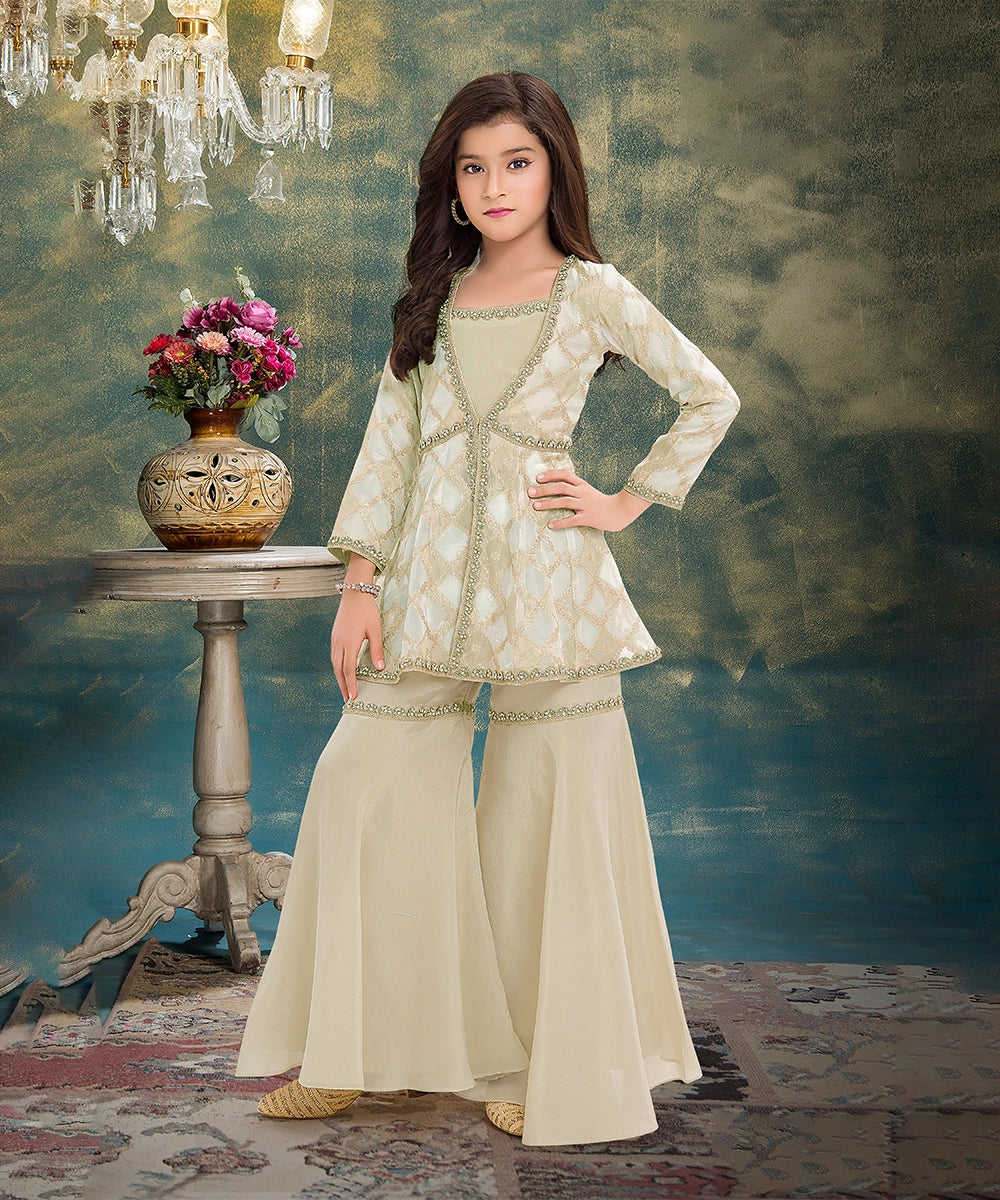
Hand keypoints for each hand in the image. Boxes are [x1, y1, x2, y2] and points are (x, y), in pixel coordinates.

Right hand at [331, 589, 384, 701]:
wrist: (354, 593)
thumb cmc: (367, 611)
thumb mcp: (375, 630)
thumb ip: (376, 650)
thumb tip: (379, 668)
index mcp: (349, 644)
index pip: (348, 670)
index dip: (350, 685)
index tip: (352, 697)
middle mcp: (339, 644)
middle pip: (338, 670)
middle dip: (343, 685)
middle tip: (347, 699)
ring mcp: (335, 640)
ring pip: (335, 663)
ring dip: (339, 677)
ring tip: (344, 688)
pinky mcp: (335, 636)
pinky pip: (334, 656)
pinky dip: (337, 667)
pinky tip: (342, 670)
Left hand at [528, 470, 650, 531]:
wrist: (621, 511)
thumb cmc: (602, 502)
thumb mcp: (588, 491)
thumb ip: (575, 489)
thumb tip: (556, 488)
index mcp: (582, 485)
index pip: (565, 475)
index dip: (551, 475)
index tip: (538, 477)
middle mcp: (583, 493)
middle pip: (561, 487)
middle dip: (544, 489)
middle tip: (530, 492)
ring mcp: (585, 505)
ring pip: (564, 501)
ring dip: (548, 503)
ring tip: (535, 506)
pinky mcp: (588, 518)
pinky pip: (572, 520)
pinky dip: (560, 522)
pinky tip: (550, 525)